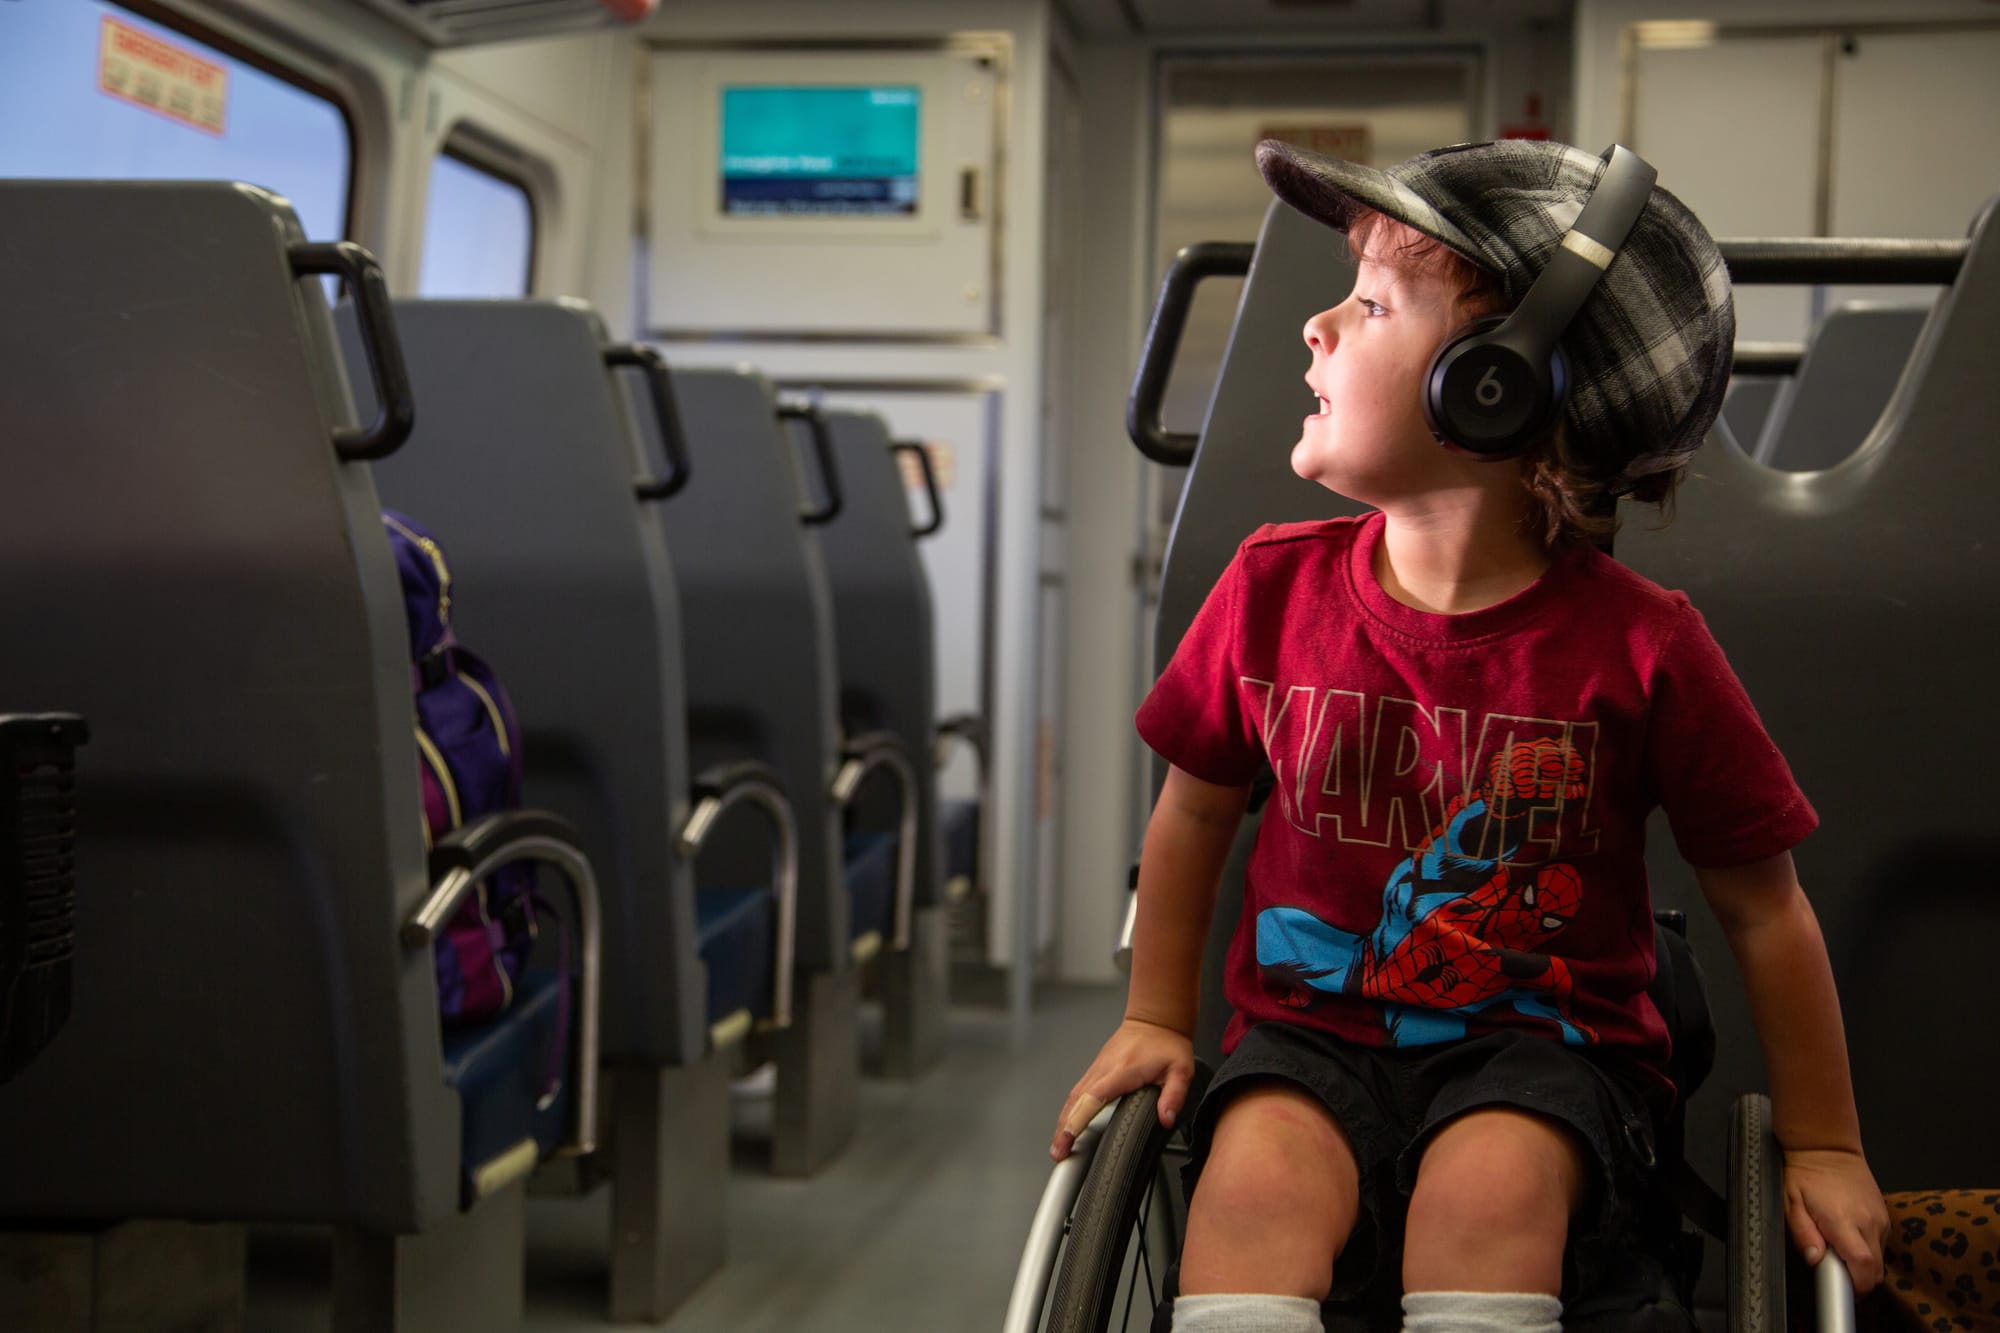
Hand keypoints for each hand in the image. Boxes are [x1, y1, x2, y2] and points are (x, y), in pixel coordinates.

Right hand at [1050, 1017, 1195, 1161]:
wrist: (1155, 1020)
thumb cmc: (1167, 1044)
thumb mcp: (1181, 1071)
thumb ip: (1174, 1096)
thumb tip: (1165, 1118)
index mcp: (1123, 1071)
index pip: (1093, 1098)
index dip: (1078, 1119)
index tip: (1067, 1139)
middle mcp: (1105, 1069)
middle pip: (1076, 1100)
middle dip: (1063, 1127)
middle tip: (1058, 1153)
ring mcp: (1098, 1067)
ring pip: (1073, 1095)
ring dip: (1063, 1120)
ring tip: (1059, 1145)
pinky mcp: (1096, 1068)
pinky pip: (1078, 1090)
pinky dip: (1070, 1109)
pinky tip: (1068, 1123)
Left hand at [1783, 1146, 1889, 1293]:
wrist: (1826, 1146)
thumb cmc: (1804, 1172)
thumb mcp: (1791, 1203)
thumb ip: (1803, 1235)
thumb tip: (1815, 1260)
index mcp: (1843, 1220)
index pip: (1863, 1266)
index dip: (1855, 1286)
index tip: (1841, 1290)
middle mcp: (1868, 1221)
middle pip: (1876, 1270)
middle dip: (1858, 1280)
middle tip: (1834, 1270)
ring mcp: (1880, 1218)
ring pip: (1879, 1258)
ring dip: (1861, 1263)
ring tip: (1836, 1246)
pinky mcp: (1884, 1215)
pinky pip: (1880, 1243)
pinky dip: (1866, 1248)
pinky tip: (1846, 1235)